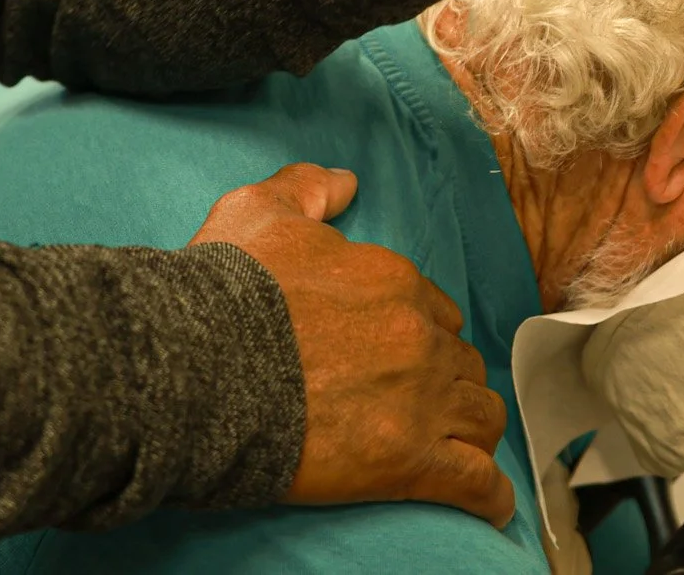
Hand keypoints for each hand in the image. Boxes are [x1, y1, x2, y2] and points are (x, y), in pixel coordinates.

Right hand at [189, 163, 516, 525]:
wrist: (197, 364)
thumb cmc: (225, 290)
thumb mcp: (258, 211)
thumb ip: (307, 186)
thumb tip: (346, 180)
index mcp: (391, 280)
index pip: (433, 309)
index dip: (419, 330)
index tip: (395, 350)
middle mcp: (418, 335)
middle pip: (460, 362)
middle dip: (446, 378)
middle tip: (416, 398)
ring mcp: (421, 400)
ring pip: (480, 415)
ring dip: (469, 427)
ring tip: (454, 445)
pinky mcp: (411, 462)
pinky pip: (476, 482)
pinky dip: (487, 493)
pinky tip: (486, 502)